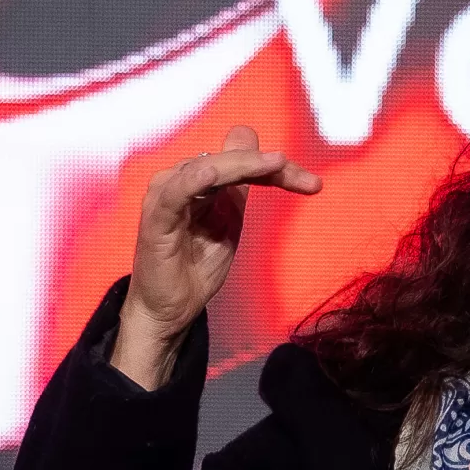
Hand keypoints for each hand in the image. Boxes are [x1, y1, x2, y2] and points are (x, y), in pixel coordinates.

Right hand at [111, 123, 321, 388]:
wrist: (168, 312)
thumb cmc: (194, 271)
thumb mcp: (229, 228)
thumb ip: (240, 195)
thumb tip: (264, 156)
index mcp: (201, 183)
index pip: (242, 162)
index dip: (277, 169)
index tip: (313, 185)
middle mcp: (182, 180)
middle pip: (230, 160)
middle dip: (269, 167)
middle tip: (306, 180)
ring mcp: (167, 196)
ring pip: (208, 167)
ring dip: (242, 164)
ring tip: (276, 165)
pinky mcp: (156, 217)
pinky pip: (178, 191)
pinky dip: (197, 179)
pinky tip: (216, 174)